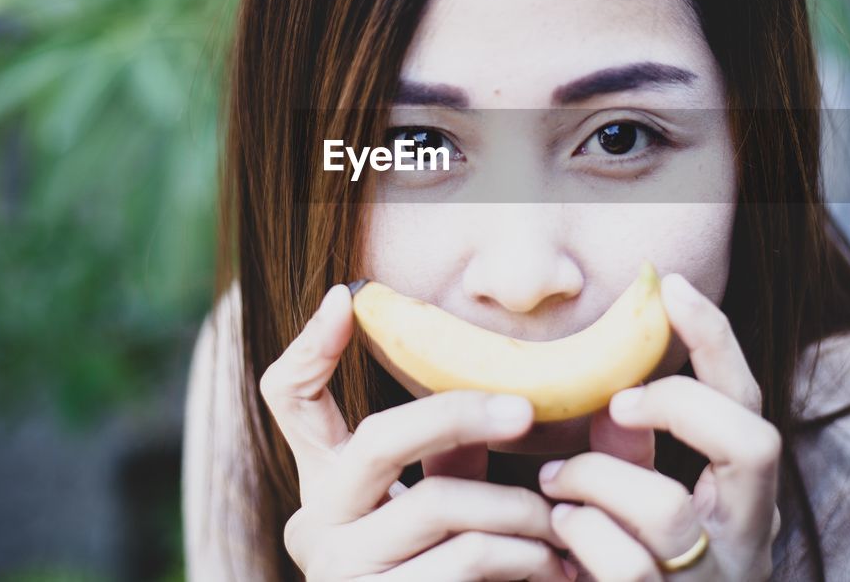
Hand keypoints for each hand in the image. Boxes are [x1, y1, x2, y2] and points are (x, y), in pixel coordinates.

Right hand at [260, 282, 573, 580]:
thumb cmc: (450, 581)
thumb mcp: (445, 510)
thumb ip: (455, 458)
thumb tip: (509, 394)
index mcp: (325, 484)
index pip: (287, 399)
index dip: (310, 346)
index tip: (348, 295)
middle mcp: (315, 523)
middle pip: (380, 439)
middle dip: (462, 413)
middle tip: (527, 409)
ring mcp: (340, 573)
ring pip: (443, 504)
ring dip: (522, 508)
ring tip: (562, 521)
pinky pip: (468, 561)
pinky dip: (524, 556)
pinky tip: (552, 566)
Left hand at [538, 273, 781, 580]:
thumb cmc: (627, 575)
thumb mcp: (637, 508)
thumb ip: (628, 456)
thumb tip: (608, 398)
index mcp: (742, 500)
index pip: (749, 404)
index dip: (717, 341)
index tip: (673, 289)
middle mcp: (746, 541)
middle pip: (751, 444)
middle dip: (677, 407)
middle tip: (619, 399)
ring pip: (666, 511)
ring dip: (598, 478)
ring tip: (559, 480)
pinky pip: (623, 565)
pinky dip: (579, 536)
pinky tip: (557, 534)